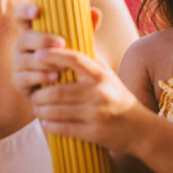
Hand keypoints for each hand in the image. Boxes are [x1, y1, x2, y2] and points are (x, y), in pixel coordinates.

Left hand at [11, 3, 147, 152]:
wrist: (139, 127)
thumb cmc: (116, 96)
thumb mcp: (107, 74)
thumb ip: (88, 59)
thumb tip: (65, 38)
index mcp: (101, 74)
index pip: (75, 59)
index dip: (54, 55)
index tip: (38, 54)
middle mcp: (99, 93)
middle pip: (59, 91)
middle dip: (41, 94)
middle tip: (34, 94)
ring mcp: (97, 114)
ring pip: (58, 111)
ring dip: (42, 110)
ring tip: (37, 108)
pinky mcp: (94, 133)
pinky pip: (64, 128)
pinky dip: (50, 125)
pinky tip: (45, 122)